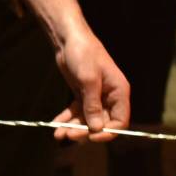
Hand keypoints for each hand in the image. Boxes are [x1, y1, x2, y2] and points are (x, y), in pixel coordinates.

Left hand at [19, 0, 131, 142]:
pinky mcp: (83, 95)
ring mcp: (96, 97)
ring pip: (87, 120)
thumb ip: (92, 105)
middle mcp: (110, 96)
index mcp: (119, 91)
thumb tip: (96, 128)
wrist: (69, 38)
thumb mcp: (89, 79)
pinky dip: (67, 119)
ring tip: (57, 134)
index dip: (107, 132)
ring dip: (73, 128)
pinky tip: (55, 124)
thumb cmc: (83, 53)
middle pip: (101, 123)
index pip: (120, 120)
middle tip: (68, 135)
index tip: (91, 138)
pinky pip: (77, 113)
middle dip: (84, 131)